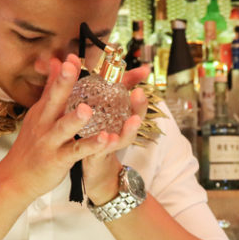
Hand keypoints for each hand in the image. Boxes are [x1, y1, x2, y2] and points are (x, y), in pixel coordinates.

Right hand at [0, 57, 117, 200]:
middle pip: (54, 100)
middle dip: (63, 83)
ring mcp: (51, 142)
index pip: (53, 87)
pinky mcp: (58, 160)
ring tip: (88, 109)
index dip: (64, 72)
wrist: (16, 178)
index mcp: (43, 111)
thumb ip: (50, 89)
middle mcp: (45, 123)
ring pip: (63, 128)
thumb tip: (56, 62)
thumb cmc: (32, 145)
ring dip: (75, 118)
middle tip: (72, 66)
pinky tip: (105, 139)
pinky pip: (76, 151)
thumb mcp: (39, 115)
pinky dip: (91, 145)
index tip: (72, 55)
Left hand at [83, 61, 150, 204]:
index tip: (143, 72)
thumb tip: (119, 68)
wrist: (95, 172)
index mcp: (119, 117)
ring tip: (134, 119)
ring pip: (125, 137)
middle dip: (140, 107)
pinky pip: (103, 152)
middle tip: (140, 93)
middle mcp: (120, 131)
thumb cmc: (100, 138)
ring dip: (130, 129)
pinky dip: (107, 146)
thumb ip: (110, 89)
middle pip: (135, 118)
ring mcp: (111, 146)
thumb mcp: (104, 110)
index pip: (132, 101)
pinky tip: (108, 138)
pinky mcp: (99, 158)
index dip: (138, 88)